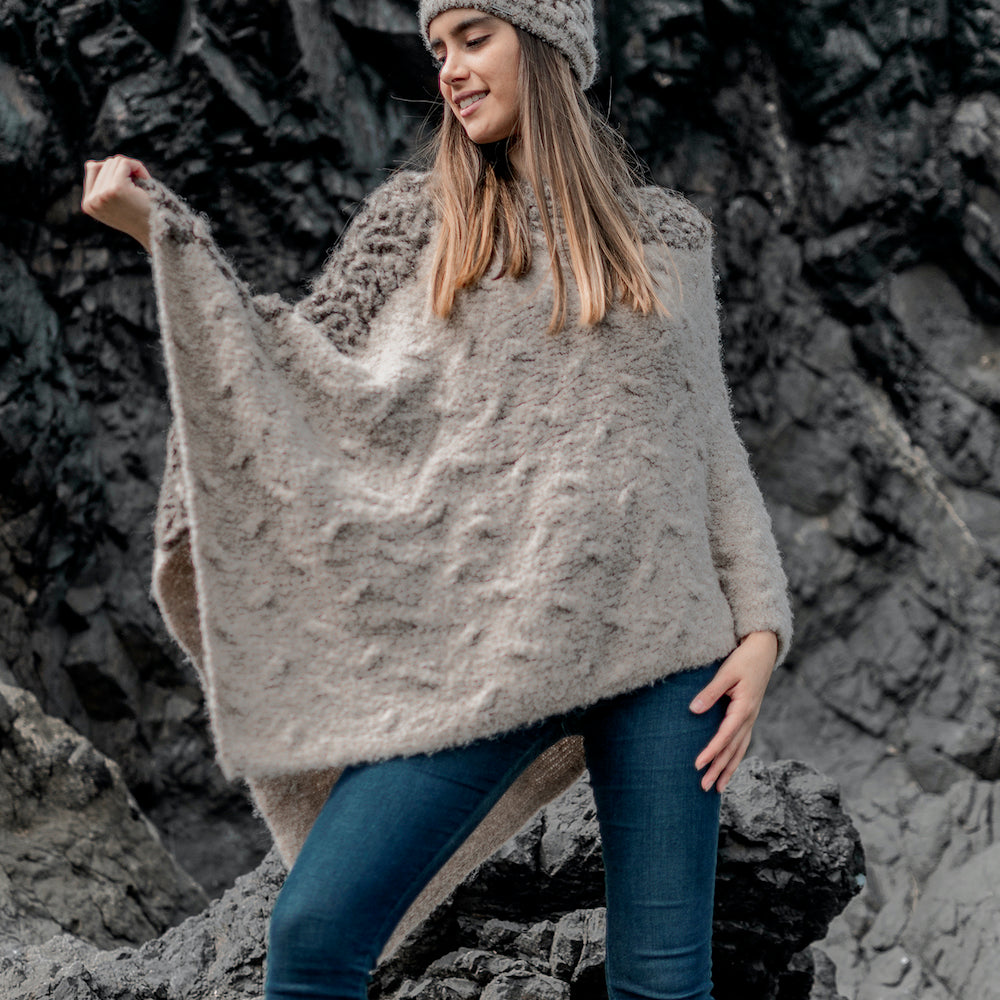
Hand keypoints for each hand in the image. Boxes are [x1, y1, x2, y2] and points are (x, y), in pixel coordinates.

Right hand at [81, 155, 153, 250]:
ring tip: (143, 190)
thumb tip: (92, 164)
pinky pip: (125, 162)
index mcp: (88, 204)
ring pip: (114, 161)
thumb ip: (103, 185)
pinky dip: (138, 168)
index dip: (114, 171)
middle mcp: (91, 201)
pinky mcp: (116, 189)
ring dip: (133, 170)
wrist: (159, 232)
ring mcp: (102, 195)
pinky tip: (147, 182)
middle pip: (104, 164)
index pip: (93, 168)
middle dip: (125, 171)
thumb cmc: (144, 216)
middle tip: (140, 190)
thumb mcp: (117, 202)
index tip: (130, 187)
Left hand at [689, 630, 777, 793]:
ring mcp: (750, 719)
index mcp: (744, 708)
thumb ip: (710, 692)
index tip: (697, 765)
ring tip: (716, 788)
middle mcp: (749, 718)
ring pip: (739, 750)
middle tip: (703, 788)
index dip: (711, 752)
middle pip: (732, 750)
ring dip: (727, 770)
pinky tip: (727, 769)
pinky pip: (741, 743)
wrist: (764, 651)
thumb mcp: (726, 673)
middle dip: (718, 769)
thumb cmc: (744, 660)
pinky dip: (734, 759)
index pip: (724, 736)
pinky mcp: (748, 717)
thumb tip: (694, 710)